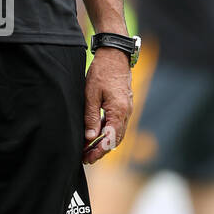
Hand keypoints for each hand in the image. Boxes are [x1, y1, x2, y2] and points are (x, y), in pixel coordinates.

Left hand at [82, 47, 132, 164]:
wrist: (115, 56)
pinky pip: (116, 123)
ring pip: (116, 132)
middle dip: (101, 150)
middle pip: (115, 139)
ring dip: (104, 142)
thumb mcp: (91, 94)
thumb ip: (91, 116)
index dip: (99, 151)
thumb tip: (90, 137)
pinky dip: (107, 131)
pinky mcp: (123, 105)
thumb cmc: (101, 72)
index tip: (88, 158)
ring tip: (89, 149)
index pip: (111, 139)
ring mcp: (126, 109)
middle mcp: (126, 112)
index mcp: (118, 111)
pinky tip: (95, 134)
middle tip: (86, 158)